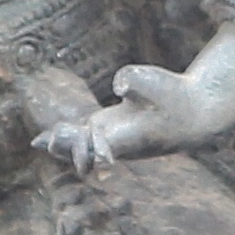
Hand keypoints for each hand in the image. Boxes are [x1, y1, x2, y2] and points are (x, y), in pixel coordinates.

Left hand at [35, 57, 234, 171]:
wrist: (195, 113)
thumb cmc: (176, 98)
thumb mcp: (157, 82)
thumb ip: (135, 80)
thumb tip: (117, 85)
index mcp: (125, 136)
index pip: (95, 149)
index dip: (80, 146)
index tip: (65, 139)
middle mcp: (116, 142)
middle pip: (82, 154)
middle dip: (64, 147)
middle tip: (42, 140)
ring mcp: (113, 136)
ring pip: (81, 149)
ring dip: (63, 145)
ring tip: (40, 141)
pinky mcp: (112, 127)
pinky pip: (84, 138)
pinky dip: (69, 137)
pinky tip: (51, 135)